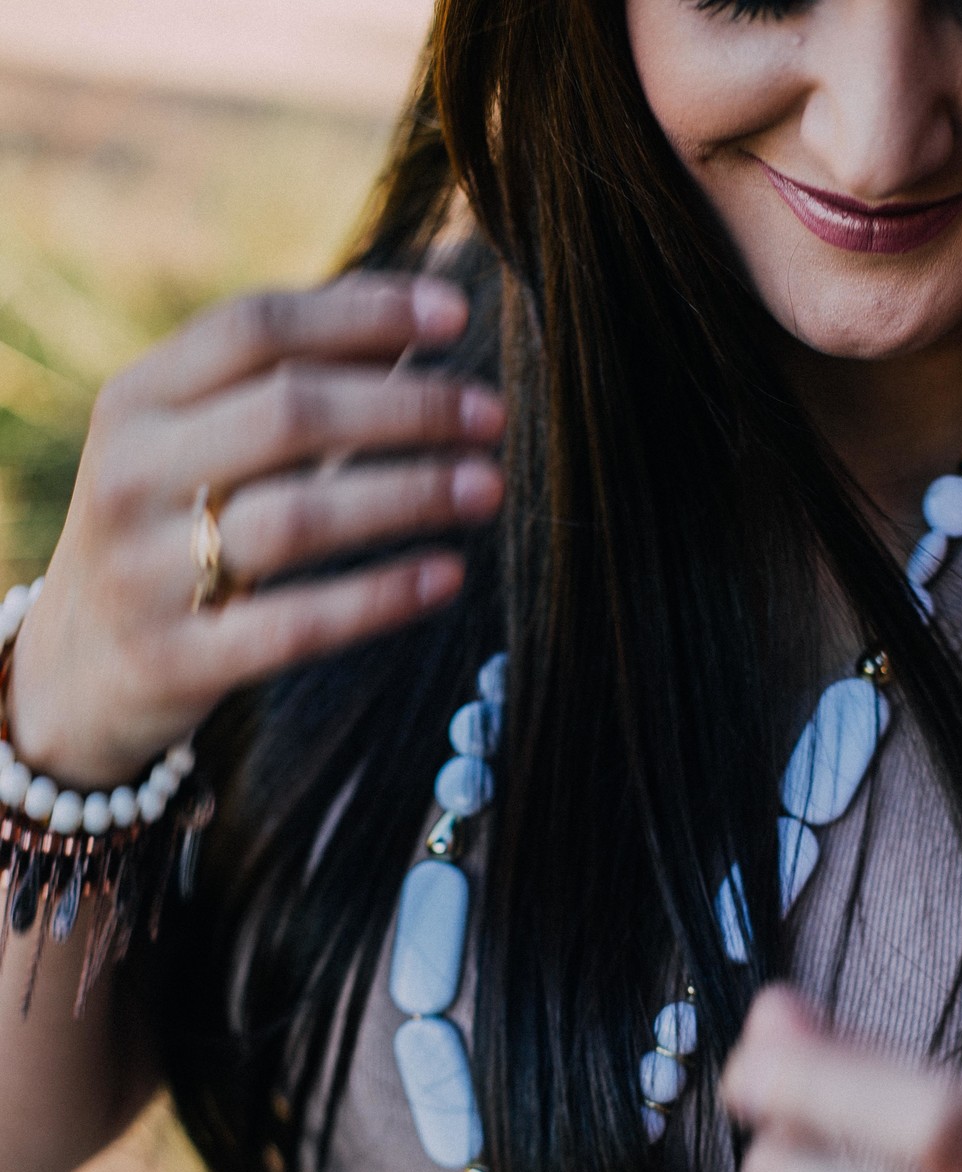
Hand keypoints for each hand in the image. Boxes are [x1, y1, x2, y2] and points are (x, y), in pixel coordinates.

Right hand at [7, 272, 505, 788]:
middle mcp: (131, 476)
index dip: (363, 314)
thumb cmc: (166, 535)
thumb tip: (415, 319)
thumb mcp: (191, 446)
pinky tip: (448, 575)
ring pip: (299, 516)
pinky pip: (297, 623)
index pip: (256, 329)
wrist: (74, 671)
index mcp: (135, 401)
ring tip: (488, 488)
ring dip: (410, 495)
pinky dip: (381, 596)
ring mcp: (146, 572)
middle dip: (408, 409)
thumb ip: (287, 383)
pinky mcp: (178, 659)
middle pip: (289, 414)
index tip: (458, 320)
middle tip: (493, 416)